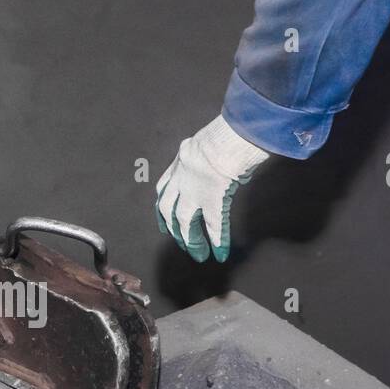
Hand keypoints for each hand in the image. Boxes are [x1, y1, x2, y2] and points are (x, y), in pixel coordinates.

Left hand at [156, 115, 269, 262]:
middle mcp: (180, 180)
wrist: (225, 139)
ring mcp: (194, 193)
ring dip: (190, 240)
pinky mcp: (212, 203)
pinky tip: (220, 253)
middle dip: (173, 227)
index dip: (164, 206)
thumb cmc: (223, 135)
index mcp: (179, 163)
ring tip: (198, 254)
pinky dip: (217, 241)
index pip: (165, 189)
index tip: (164, 219)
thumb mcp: (206, 143)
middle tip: (180, 241)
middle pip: (169, 209)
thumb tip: (221, 156)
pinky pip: (214, 226)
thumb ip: (205, 155)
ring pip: (185, 221)